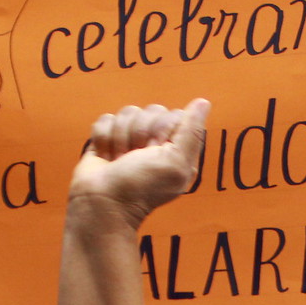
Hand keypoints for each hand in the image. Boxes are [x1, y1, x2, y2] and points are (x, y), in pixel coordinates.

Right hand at [69, 101, 211, 224]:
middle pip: (151, 110)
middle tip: (136, 158)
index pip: (174, 114)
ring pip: (127, 112)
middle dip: (139, 134)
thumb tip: (203, 102)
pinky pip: (106, 118)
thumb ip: (192, 132)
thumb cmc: (141, 187)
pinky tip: (107, 157)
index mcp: (177, 147)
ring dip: (120, 139)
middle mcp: (156, 141)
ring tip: (120, 160)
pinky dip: (103, 138)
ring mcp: (131, 138)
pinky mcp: (108, 137)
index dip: (162, 129)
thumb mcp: (175, 163)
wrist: (101, 202)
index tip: (155, 150)